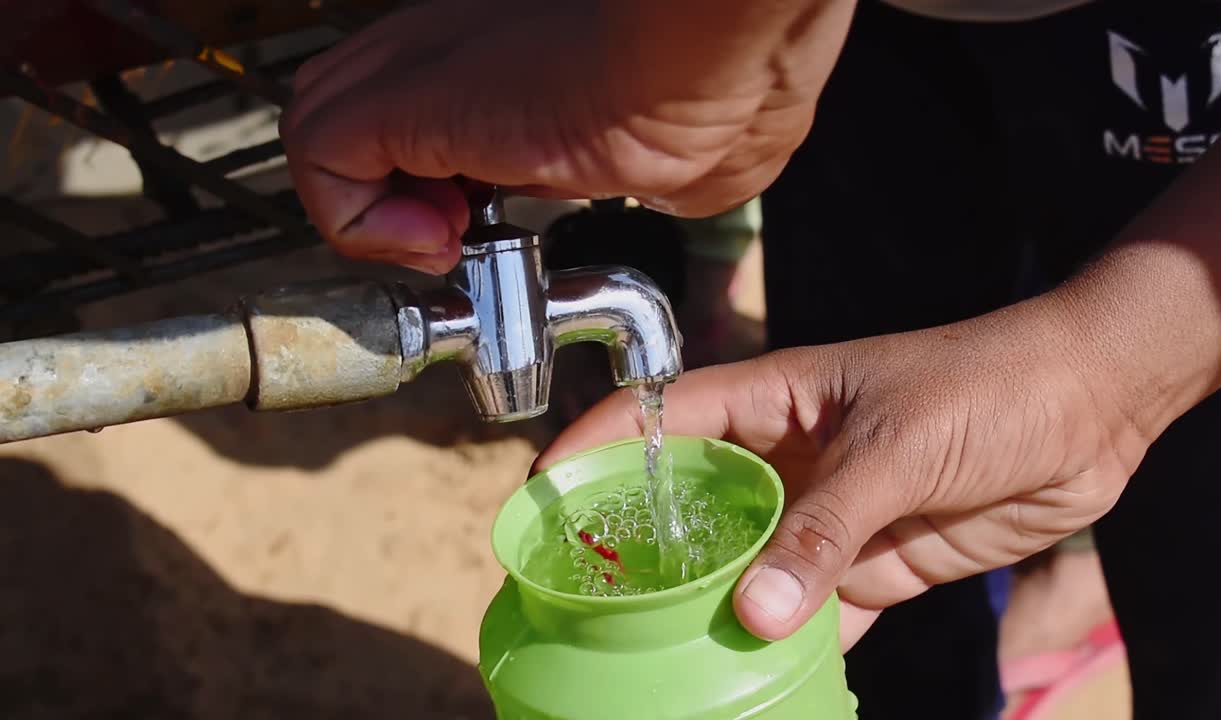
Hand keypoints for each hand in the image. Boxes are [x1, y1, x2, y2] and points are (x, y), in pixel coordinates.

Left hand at [280, 0, 853, 272]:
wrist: (713, 53)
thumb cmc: (724, 84)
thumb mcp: (678, 148)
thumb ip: (640, 165)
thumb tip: (656, 185)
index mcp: (519, 58)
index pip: (430, 116)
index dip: (446, 183)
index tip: (491, 225)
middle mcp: (457, 47)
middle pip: (363, 114)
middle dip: (401, 198)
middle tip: (459, 236)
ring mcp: (424, 66)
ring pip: (329, 132)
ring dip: (382, 217)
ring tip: (450, 243)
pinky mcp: (404, 100)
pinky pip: (322, 163)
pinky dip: (360, 227)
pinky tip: (435, 245)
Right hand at [534, 299, 1149, 650]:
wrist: (1090, 406)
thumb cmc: (987, 387)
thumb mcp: (898, 447)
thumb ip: (826, 528)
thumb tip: (757, 613)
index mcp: (772, 400)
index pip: (661, 418)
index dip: (595, 450)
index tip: (539, 498)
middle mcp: (786, 459)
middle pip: (692, 506)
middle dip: (642, 547)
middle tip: (585, 602)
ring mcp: (826, 516)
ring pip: (747, 569)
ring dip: (710, 609)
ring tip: (652, 658)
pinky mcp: (874, 565)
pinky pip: (815, 615)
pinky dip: (788, 649)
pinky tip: (749, 686)